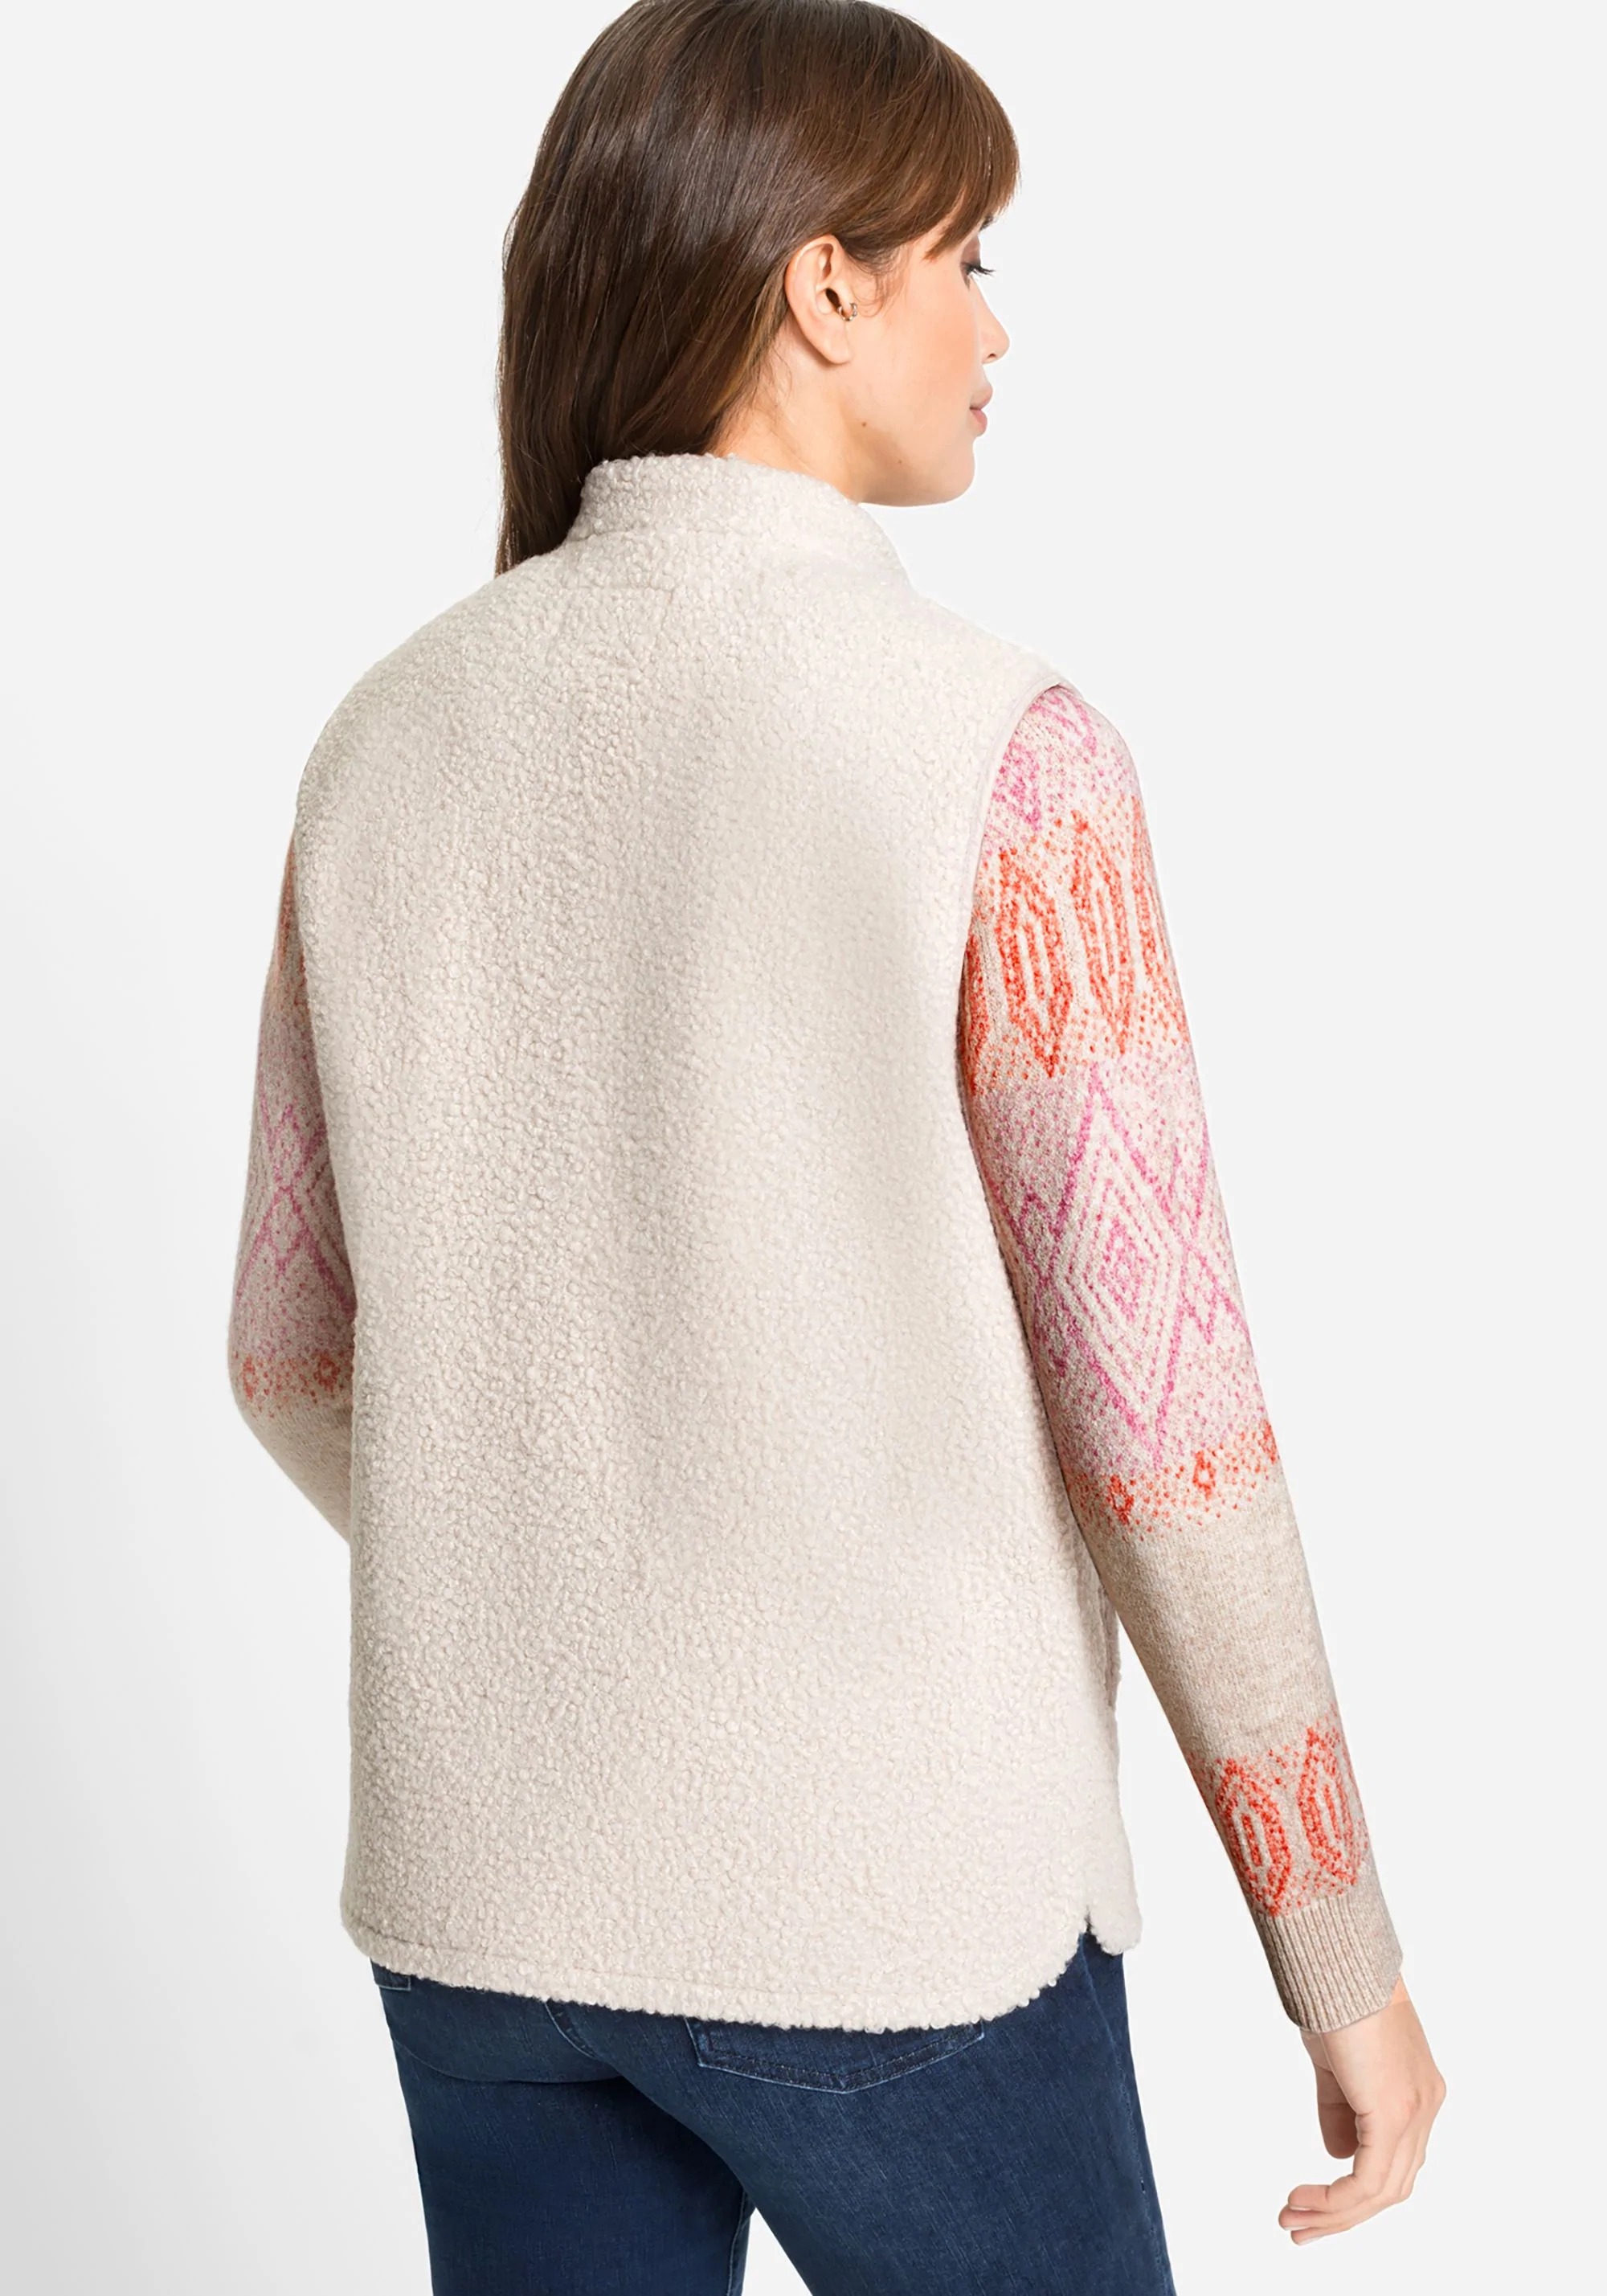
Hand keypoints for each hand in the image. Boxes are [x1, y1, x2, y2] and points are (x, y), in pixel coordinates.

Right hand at [1279, 1973, 1444, 2242]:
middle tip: (1301, 2227)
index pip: (1395, 2160)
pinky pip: (1369, 2180)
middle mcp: (1426, 2106)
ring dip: (1334, 2214)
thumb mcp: (1336, 2063)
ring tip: (1292, 2220)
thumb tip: (1337, 2153)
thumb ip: (1341, 2108)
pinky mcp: (1395, 2114)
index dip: (1356, 2190)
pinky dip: (1335, 2199)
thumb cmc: (1334, 1994)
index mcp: (1418, 2091)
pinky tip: (1304, 2203)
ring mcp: (1416, 2112)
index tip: (1315, 2203)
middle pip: (1392, 2185)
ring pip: (1382, 2191)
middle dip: (1344, 2214)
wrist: (1338, 1960)